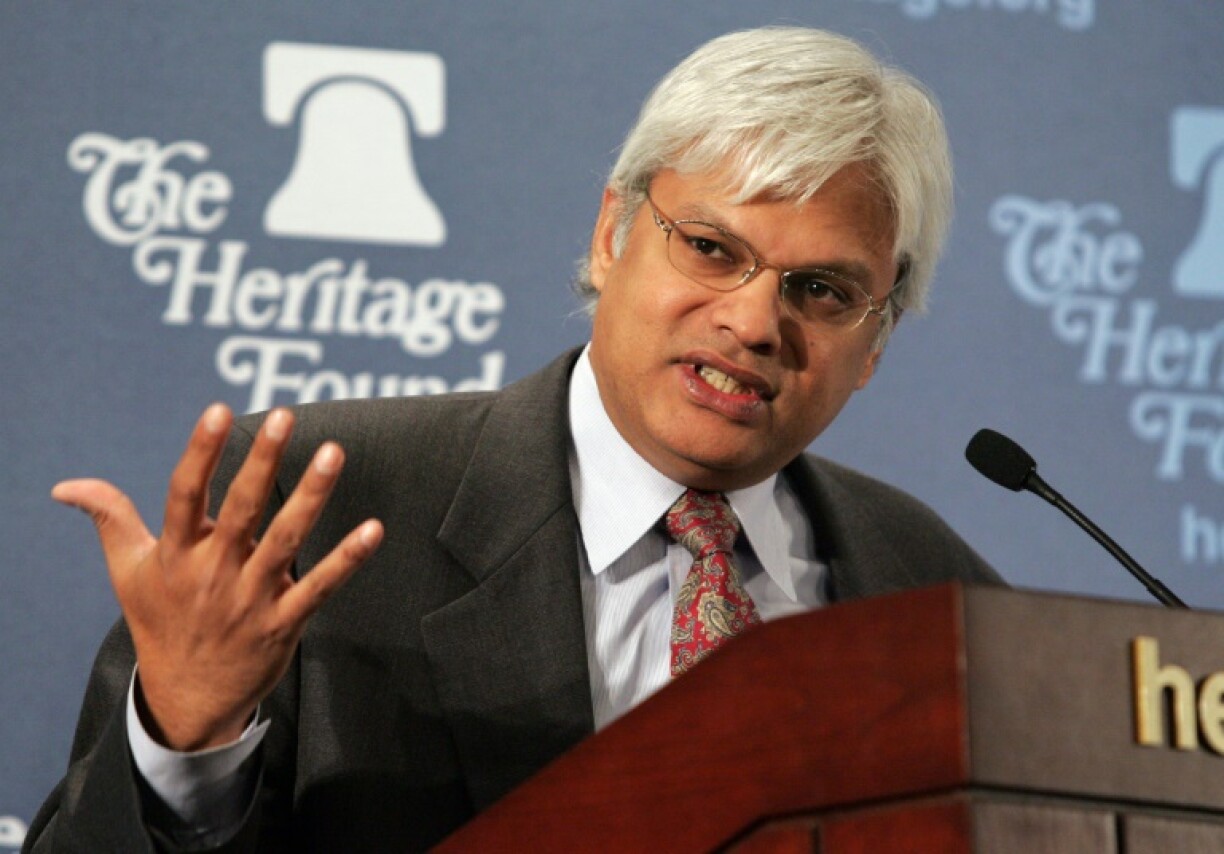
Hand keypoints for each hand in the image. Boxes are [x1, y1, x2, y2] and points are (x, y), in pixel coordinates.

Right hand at [53, 404, 382, 750]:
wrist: (187, 699)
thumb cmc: (161, 622)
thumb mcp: (128, 572)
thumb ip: (111, 519)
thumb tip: (66, 485)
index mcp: (175, 554)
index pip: (185, 495)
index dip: (201, 452)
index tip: (219, 411)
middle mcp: (214, 572)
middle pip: (241, 509)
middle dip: (262, 462)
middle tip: (287, 417)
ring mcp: (251, 598)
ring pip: (286, 540)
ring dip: (311, 496)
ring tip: (333, 453)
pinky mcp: (284, 622)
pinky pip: (320, 587)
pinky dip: (347, 559)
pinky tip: (373, 529)